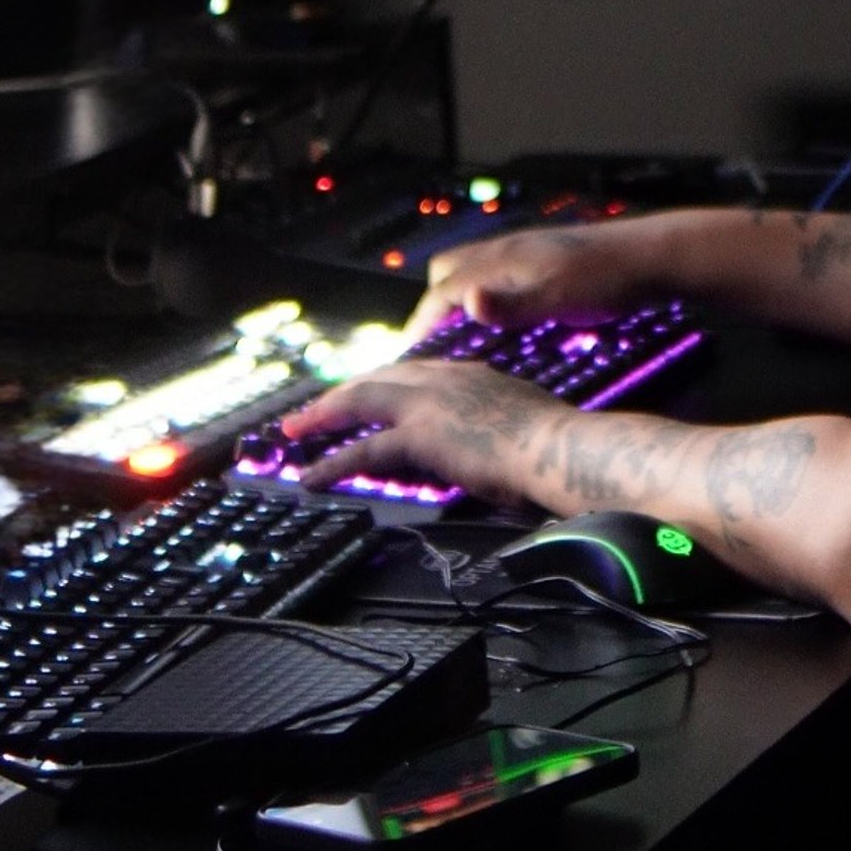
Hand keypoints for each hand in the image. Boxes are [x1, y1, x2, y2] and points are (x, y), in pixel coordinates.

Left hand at [282, 360, 545, 495]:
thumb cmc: (554, 444)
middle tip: (312, 408)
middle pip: (378, 379)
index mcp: (471, 374)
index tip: (365, 392)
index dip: (384, 383)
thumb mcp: (524, 420)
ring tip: (292, 433)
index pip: (414, 372)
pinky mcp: (420, 434)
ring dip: (321, 417)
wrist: (559, 447)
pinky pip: (364, 450)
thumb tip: (495, 444)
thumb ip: (499, 423)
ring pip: (360, 403)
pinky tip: (311, 477)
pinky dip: (333, 463)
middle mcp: (445, 379)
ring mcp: (429, 403)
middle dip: (342, 392)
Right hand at [402, 218, 668, 346]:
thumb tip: (465, 303)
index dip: (420, 322)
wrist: (653, 256)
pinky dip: (482, 295)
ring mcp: (526, 252)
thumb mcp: (559, 297)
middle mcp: (507, 249)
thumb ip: (511, 304)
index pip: (443, 290)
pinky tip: (499, 318)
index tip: (405, 355)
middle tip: (428, 345)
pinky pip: (495, 274)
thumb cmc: (609, 280)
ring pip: (472, 270)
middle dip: (432, 306)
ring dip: (456, 298)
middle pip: (448, 272)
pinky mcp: (544, 260)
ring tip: (455, 334)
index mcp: (503, 259)